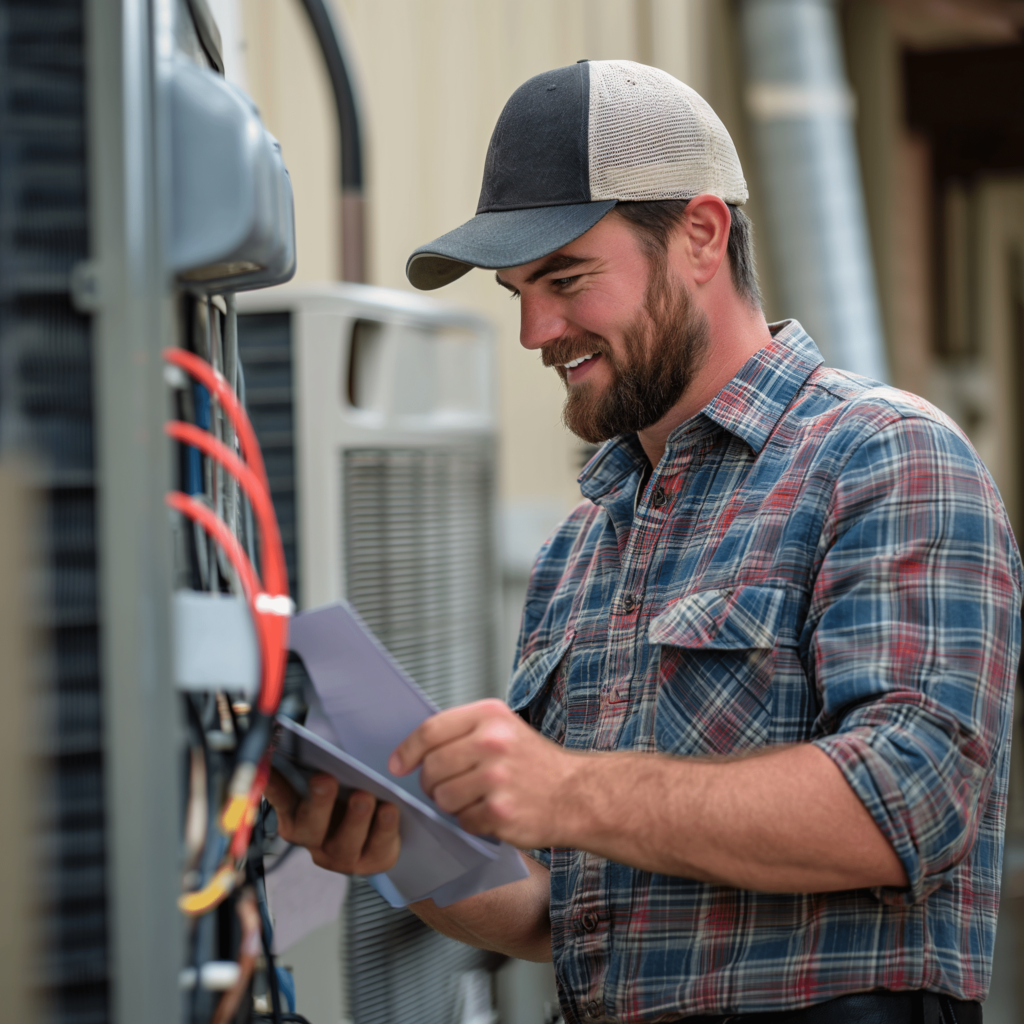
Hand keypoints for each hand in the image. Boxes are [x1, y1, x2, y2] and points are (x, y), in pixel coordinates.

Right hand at [264, 770, 400, 874]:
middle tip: (325, 779)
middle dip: (318, 802)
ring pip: (344, 843)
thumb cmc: (344, 796)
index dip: (274, 784)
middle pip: (309, 826)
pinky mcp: (370, 862)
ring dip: (354, 819)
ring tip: (364, 796)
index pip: (279, 798)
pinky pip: (378, 848)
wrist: (376, 829)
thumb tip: (284, 742)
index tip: (273, 762)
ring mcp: (340, 856)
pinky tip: (390, 810)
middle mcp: (313, 840)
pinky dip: (384, 829)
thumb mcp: (325, 780)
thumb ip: (307, 767)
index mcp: (294, 815)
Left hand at [388, 698, 578, 847]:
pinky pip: (463, 822)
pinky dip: (472, 822)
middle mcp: (493, 743)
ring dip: (451, 805)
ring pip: (442, 798)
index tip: (397, 765)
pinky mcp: (501, 812)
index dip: (407, 750)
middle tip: (446, 786)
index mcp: (490, 715)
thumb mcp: (503, 729)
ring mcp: (497, 779)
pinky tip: (491, 813)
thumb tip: (411, 751)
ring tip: (474, 799)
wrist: (577, 793)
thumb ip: (462, 732)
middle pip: (431, 768)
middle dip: (431, 782)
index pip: (430, 730)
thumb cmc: (533, 762)